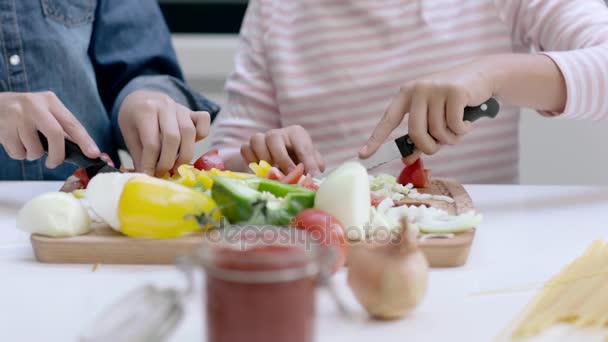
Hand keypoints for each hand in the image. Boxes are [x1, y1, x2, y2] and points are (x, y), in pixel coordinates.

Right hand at [0, 92, 99, 167]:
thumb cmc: (24, 114)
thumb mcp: (43, 113)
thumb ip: (60, 128)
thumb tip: (83, 150)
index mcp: (50, 101)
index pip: (72, 123)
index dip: (85, 141)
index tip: (94, 154)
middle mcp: (34, 105)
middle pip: (55, 134)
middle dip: (58, 155)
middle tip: (54, 163)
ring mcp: (17, 115)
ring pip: (34, 148)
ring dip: (33, 155)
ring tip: (27, 144)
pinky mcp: (2, 127)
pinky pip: (18, 153)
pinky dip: (19, 154)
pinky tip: (14, 142)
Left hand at [118, 90, 210, 175]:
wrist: (142, 98)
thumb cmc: (134, 119)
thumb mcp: (129, 135)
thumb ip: (139, 154)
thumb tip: (147, 176)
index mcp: (145, 110)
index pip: (152, 143)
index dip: (150, 163)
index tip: (148, 175)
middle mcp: (165, 106)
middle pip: (173, 138)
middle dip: (168, 161)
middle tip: (162, 173)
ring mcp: (181, 108)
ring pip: (189, 132)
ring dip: (184, 154)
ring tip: (175, 166)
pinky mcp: (192, 112)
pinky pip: (204, 121)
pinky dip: (201, 134)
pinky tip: (189, 145)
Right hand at [240, 125, 324, 175]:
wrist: (282, 167)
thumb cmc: (299, 164)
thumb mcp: (311, 165)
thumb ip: (314, 168)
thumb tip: (314, 178)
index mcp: (296, 134)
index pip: (301, 145)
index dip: (306, 161)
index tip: (308, 175)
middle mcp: (278, 133)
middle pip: (274, 138)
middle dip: (282, 159)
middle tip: (288, 175)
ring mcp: (261, 138)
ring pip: (257, 140)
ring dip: (264, 159)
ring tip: (271, 173)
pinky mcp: (248, 146)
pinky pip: (245, 149)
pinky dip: (251, 161)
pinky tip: (259, 171)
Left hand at [359, 60, 494, 163]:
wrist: (483, 77)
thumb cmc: (454, 102)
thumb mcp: (433, 116)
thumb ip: (420, 136)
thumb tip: (407, 159)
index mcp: (406, 94)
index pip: (388, 120)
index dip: (376, 139)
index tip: (363, 155)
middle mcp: (418, 89)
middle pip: (416, 132)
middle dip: (429, 147)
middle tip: (439, 147)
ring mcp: (436, 89)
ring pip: (438, 131)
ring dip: (450, 139)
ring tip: (458, 130)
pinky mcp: (455, 91)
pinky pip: (455, 125)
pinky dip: (463, 131)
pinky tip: (468, 123)